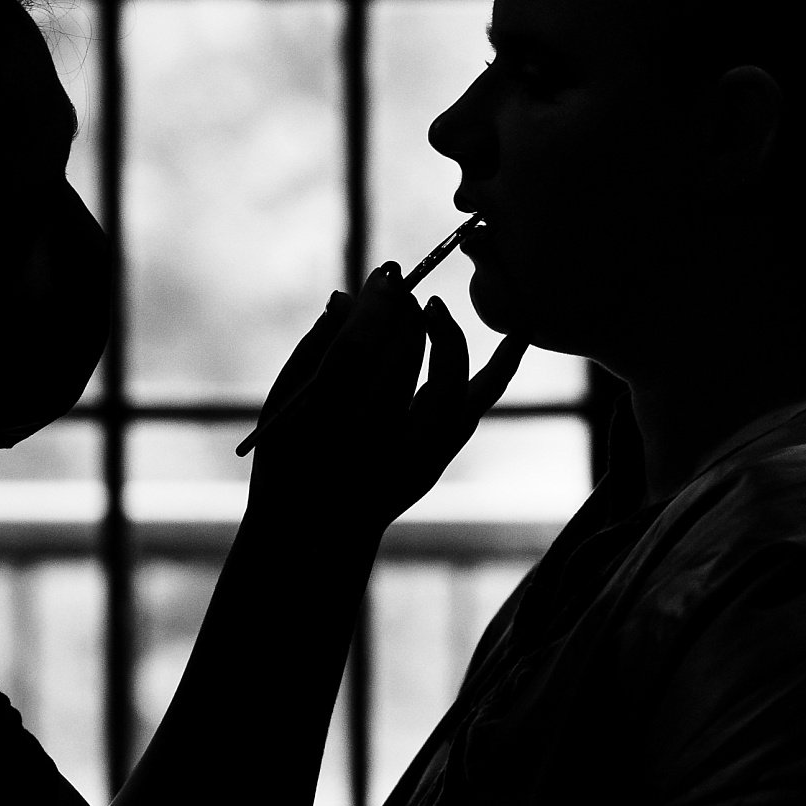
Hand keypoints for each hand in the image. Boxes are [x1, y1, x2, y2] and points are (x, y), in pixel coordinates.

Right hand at [248, 264, 529, 529]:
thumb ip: (315, 347)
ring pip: (444, 377)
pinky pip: (477, 402)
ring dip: (442, 334)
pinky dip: (502, 364)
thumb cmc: (290, 457)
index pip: (361, 345)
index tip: (386, 274)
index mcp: (324, 420)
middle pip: (403, 354)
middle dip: (404, 311)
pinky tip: (521, 331)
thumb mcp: (284, 401)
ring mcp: (412, 452)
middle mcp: (372, 438)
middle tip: (400, 284)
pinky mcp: (439, 455)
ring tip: (431, 308)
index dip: (378, 302)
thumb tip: (344, 298)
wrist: (315, 532)